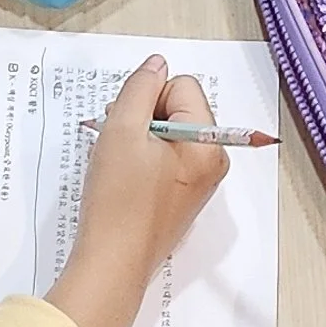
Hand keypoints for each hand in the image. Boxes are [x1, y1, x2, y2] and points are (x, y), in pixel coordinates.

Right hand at [49, 57, 227, 326]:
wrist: (112, 263)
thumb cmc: (117, 198)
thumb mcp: (122, 130)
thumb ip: (139, 88)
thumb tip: (157, 64)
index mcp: (208, 142)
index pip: (181, 86)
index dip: (148, 98)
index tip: (127, 125)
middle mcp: (213, 160)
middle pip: (178, 107)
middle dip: (143, 117)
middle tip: (118, 144)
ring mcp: (199, 181)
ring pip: (167, 132)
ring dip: (138, 138)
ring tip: (118, 164)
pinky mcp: (182, 197)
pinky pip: (165, 159)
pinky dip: (141, 160)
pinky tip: (123, 179)